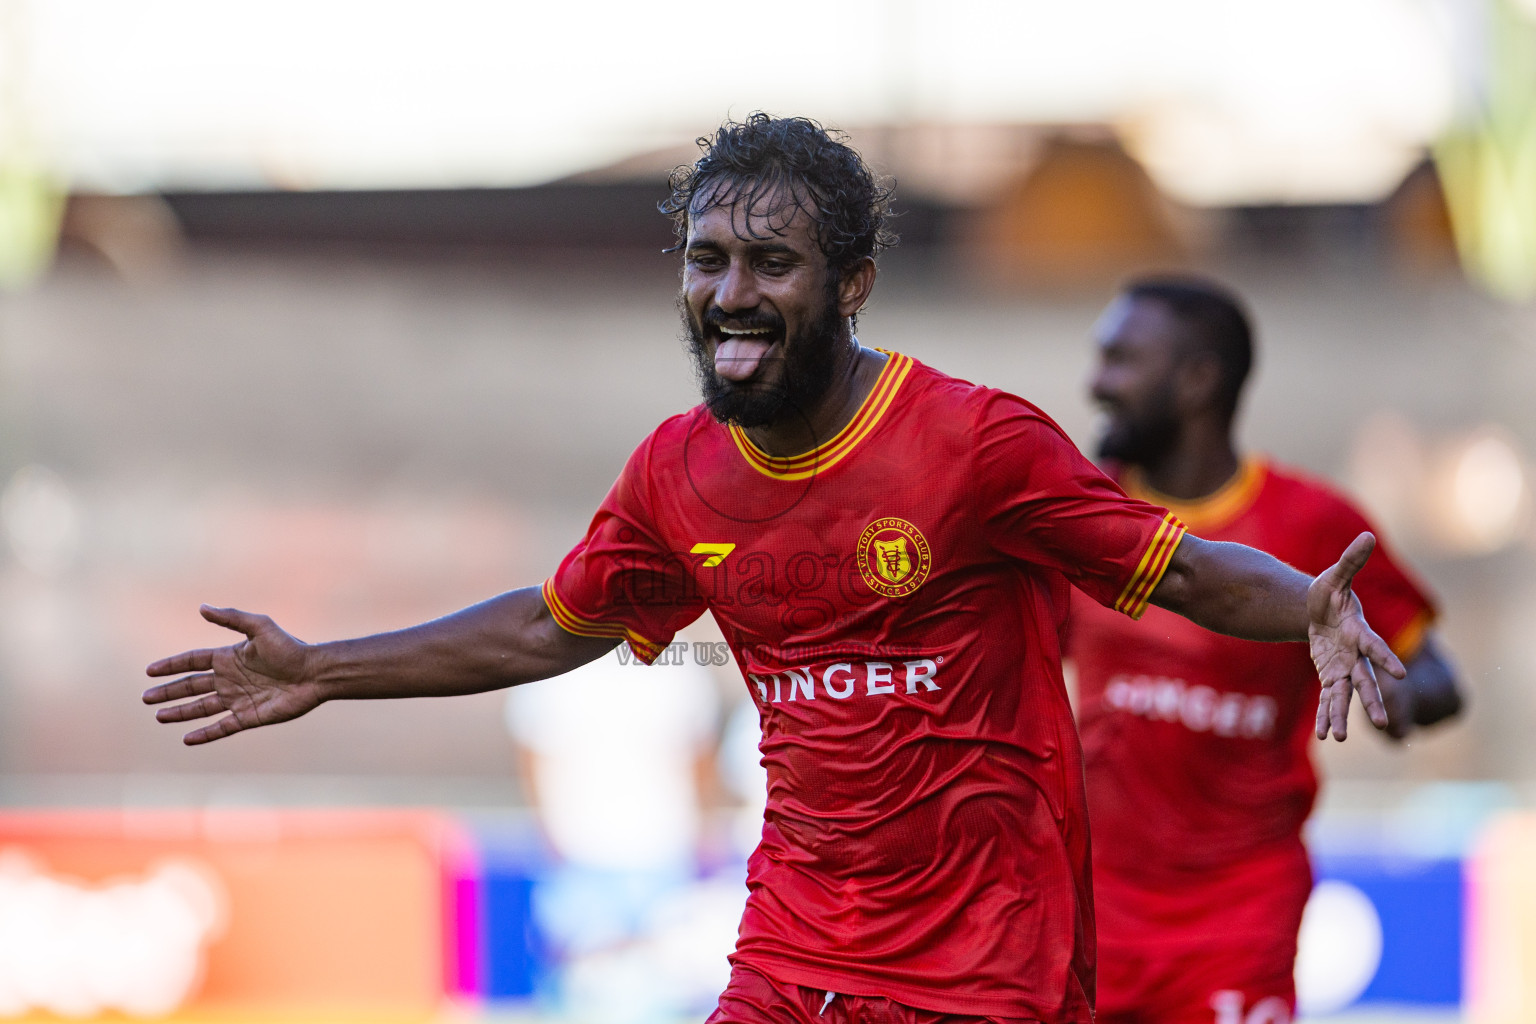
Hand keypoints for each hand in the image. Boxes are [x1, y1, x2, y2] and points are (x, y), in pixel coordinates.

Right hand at [144, 606, 322, 744]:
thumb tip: (202, 607)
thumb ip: (231, 618)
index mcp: (229, 657)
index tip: (149, 671)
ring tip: (159, 716)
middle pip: (192, 686)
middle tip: (146, 698)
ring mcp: (239, 699)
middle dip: (169, 692)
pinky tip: (187, 739)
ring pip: (202, 707)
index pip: (192, 661)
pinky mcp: (249, 716)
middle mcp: (230, 678)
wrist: (314, 674)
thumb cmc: (290, 648)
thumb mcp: (260, 627)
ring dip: (180, 712)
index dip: (171, 665)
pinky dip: (205, 734)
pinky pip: (222, 727)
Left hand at [1309, 533, 1406, 740]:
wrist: (1318, 609)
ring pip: (1346, 696)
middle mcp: (1356, 655)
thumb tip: (1367, 535)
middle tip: (1382, 722)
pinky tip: (1324, 735)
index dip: (1386, 657)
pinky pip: (1329, 698)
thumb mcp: (1335, 576)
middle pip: (1366, 681)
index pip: (1375, 646)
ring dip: (1342, 716)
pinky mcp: (1330, 675)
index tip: (1399, 673)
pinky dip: (1326, 714)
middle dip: (1373, 700)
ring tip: (1337, 738)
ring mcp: (1344, 667)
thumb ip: (1350, 560)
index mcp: (1359, 632)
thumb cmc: (1330, 592)